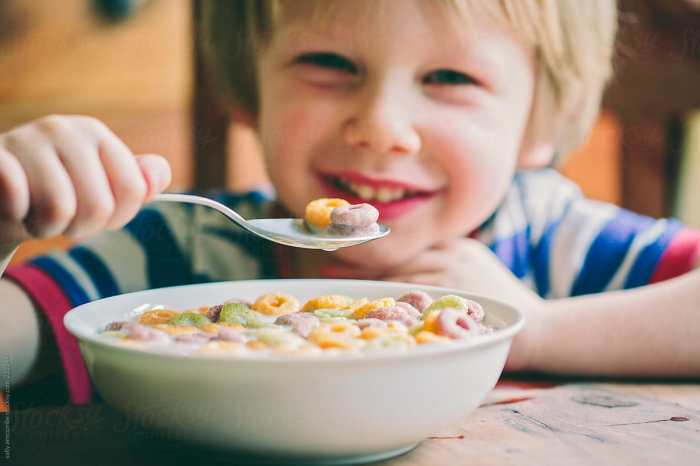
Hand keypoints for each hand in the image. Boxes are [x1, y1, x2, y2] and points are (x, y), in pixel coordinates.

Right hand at [0, 115, 170, 254]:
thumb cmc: (51, 195)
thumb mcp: (99, 188)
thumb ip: (136, 183)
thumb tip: (159, 176)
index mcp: (95, 134)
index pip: (133, 190)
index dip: (117, 217)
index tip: (97, 215)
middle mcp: (62, 128)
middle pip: (99, 206)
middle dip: (80, 227)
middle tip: (60, 218)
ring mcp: (24, 139)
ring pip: (59, 209)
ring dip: (46, 228)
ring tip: (35, 214)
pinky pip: (16, 193)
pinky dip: (17, 215)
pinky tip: (13, 208)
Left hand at [322, 238, 544, 370]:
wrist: (535, 325)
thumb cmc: (497, 301)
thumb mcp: (471, 268)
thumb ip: (439, 262)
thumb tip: (397, 267)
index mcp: (454, 244)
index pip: (404, 240)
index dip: (371, 244)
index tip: (341, 245)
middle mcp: (452, 251)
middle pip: (397, 252)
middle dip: (361, 258)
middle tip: (328, 261)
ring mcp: (454, 270)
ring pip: (400, 269)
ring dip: (368, 276)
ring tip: (336, 279)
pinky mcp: (456, 292)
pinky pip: (413, 290)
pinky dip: (388, 294)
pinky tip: (368, 299)